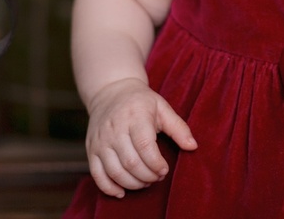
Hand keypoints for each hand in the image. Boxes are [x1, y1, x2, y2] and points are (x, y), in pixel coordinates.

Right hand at [84, 78, 197, 197]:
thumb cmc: (141, 102)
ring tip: (145, 181)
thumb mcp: (162, 108)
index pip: (145, 146)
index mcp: (135, 117)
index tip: (165, 170)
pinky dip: (109, 188)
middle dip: (147, 176)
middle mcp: (115, 129)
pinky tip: (123, 191)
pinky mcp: (91, 150)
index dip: (156, 164)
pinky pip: (97, 175)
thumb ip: (179, 127)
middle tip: (157, 177)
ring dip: (133, 183)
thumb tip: (193, 146)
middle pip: (131, 163)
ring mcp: (101, 141)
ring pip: (115, 171)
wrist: (111, 92)